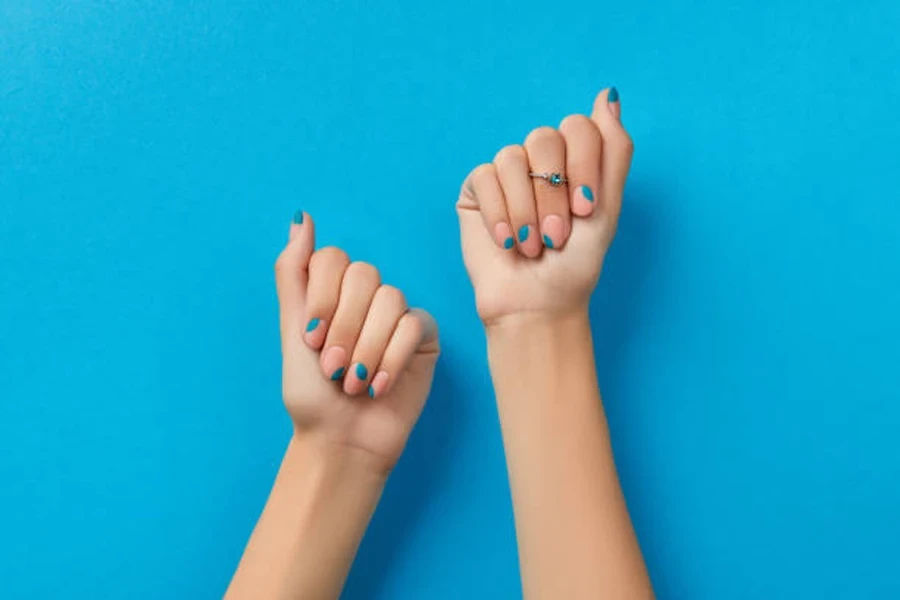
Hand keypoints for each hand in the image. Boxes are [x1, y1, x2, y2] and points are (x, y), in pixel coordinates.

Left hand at [274, 213, 439, 472]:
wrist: (342, 440)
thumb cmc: (312, 394)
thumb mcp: (292, 331)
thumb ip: (293, 274)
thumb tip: (301, 218)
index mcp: (332, 291)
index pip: (334, 259)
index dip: (323, 298)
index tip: (311, 339)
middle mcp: (366, 297)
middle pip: (365, 276)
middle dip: (344, 328)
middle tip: (332, 369)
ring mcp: (397, 314)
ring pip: (392, 300)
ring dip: (367, 348)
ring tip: (353, 383)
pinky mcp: (424, 337)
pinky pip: (415, 325)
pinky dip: (392, 358)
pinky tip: (379, 386)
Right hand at [457, 89, 632, 326]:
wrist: (537, 303)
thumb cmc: (574, 264)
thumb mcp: (607, 209)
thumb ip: (614, 150)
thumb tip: (607, 93)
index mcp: (575, 159)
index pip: (579, 127)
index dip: (582, 168)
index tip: (586, 211)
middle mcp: (540, 160)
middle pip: (544, 138)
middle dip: (553, 195)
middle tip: (557, 236)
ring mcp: (507, 173)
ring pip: (511, 158)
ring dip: (526, 211)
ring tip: (532, 245)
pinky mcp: (476, 190)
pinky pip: (484, 178)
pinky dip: (499, 214)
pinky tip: (506, 242)